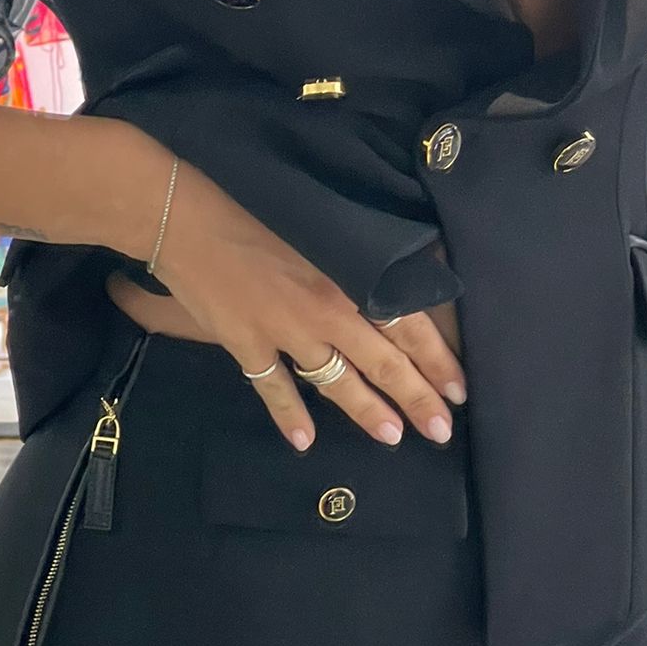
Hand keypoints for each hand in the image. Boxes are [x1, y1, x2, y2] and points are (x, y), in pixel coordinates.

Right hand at [110, 160, 466, 451]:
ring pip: (336, 381)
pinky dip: (289, 415)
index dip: (437, 361)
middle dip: (415, 399)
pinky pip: (274, 388)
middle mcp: (325, 312)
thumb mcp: (325, 220)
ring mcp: (284, 334)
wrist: (187, 217)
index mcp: (350, 277)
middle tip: (441, 431)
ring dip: (366, 411)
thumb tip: (406, 269)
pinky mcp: (246, 345)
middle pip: (382, 363)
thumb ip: (363, 251)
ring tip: (393, 437)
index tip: (459, 390)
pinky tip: (305, 442)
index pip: (408, 327)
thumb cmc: (258, 203)